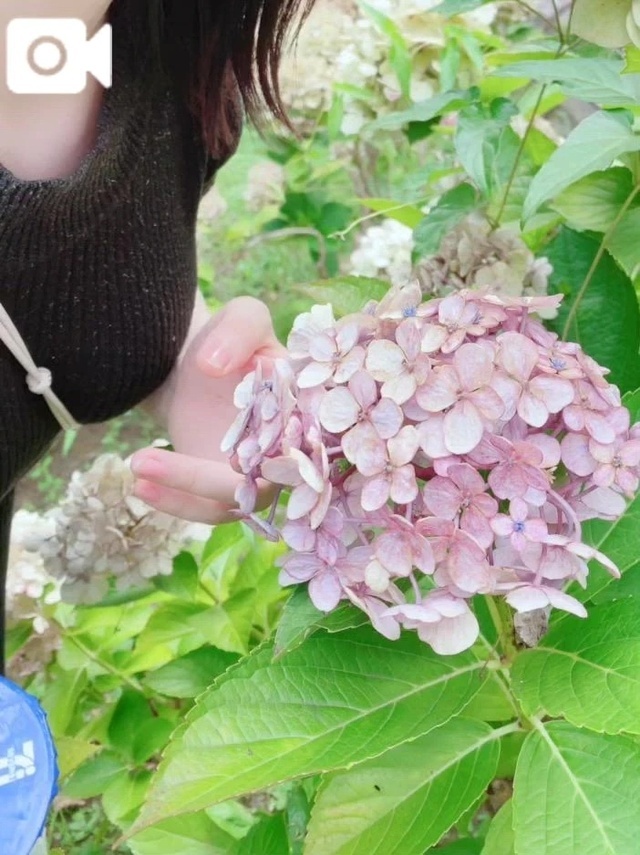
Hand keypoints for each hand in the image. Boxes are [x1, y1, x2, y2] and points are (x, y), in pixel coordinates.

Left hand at [129, 296, 283, 522]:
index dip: (276, 452)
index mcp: (307, 410)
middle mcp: (291, 450)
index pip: (304, 440)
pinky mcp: (228, 491)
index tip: (234, 449)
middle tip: (148, 461)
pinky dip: (176, 502)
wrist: (197, 367)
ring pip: (233, 502)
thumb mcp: (239, 318)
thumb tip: (215, 366)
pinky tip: (139, 484)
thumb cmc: (229, 339)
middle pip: (263, 482)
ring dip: (184, 493)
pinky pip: (209, 509)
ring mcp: (260, 476)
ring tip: (137, 466)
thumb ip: (238, 330)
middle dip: (206, 478)